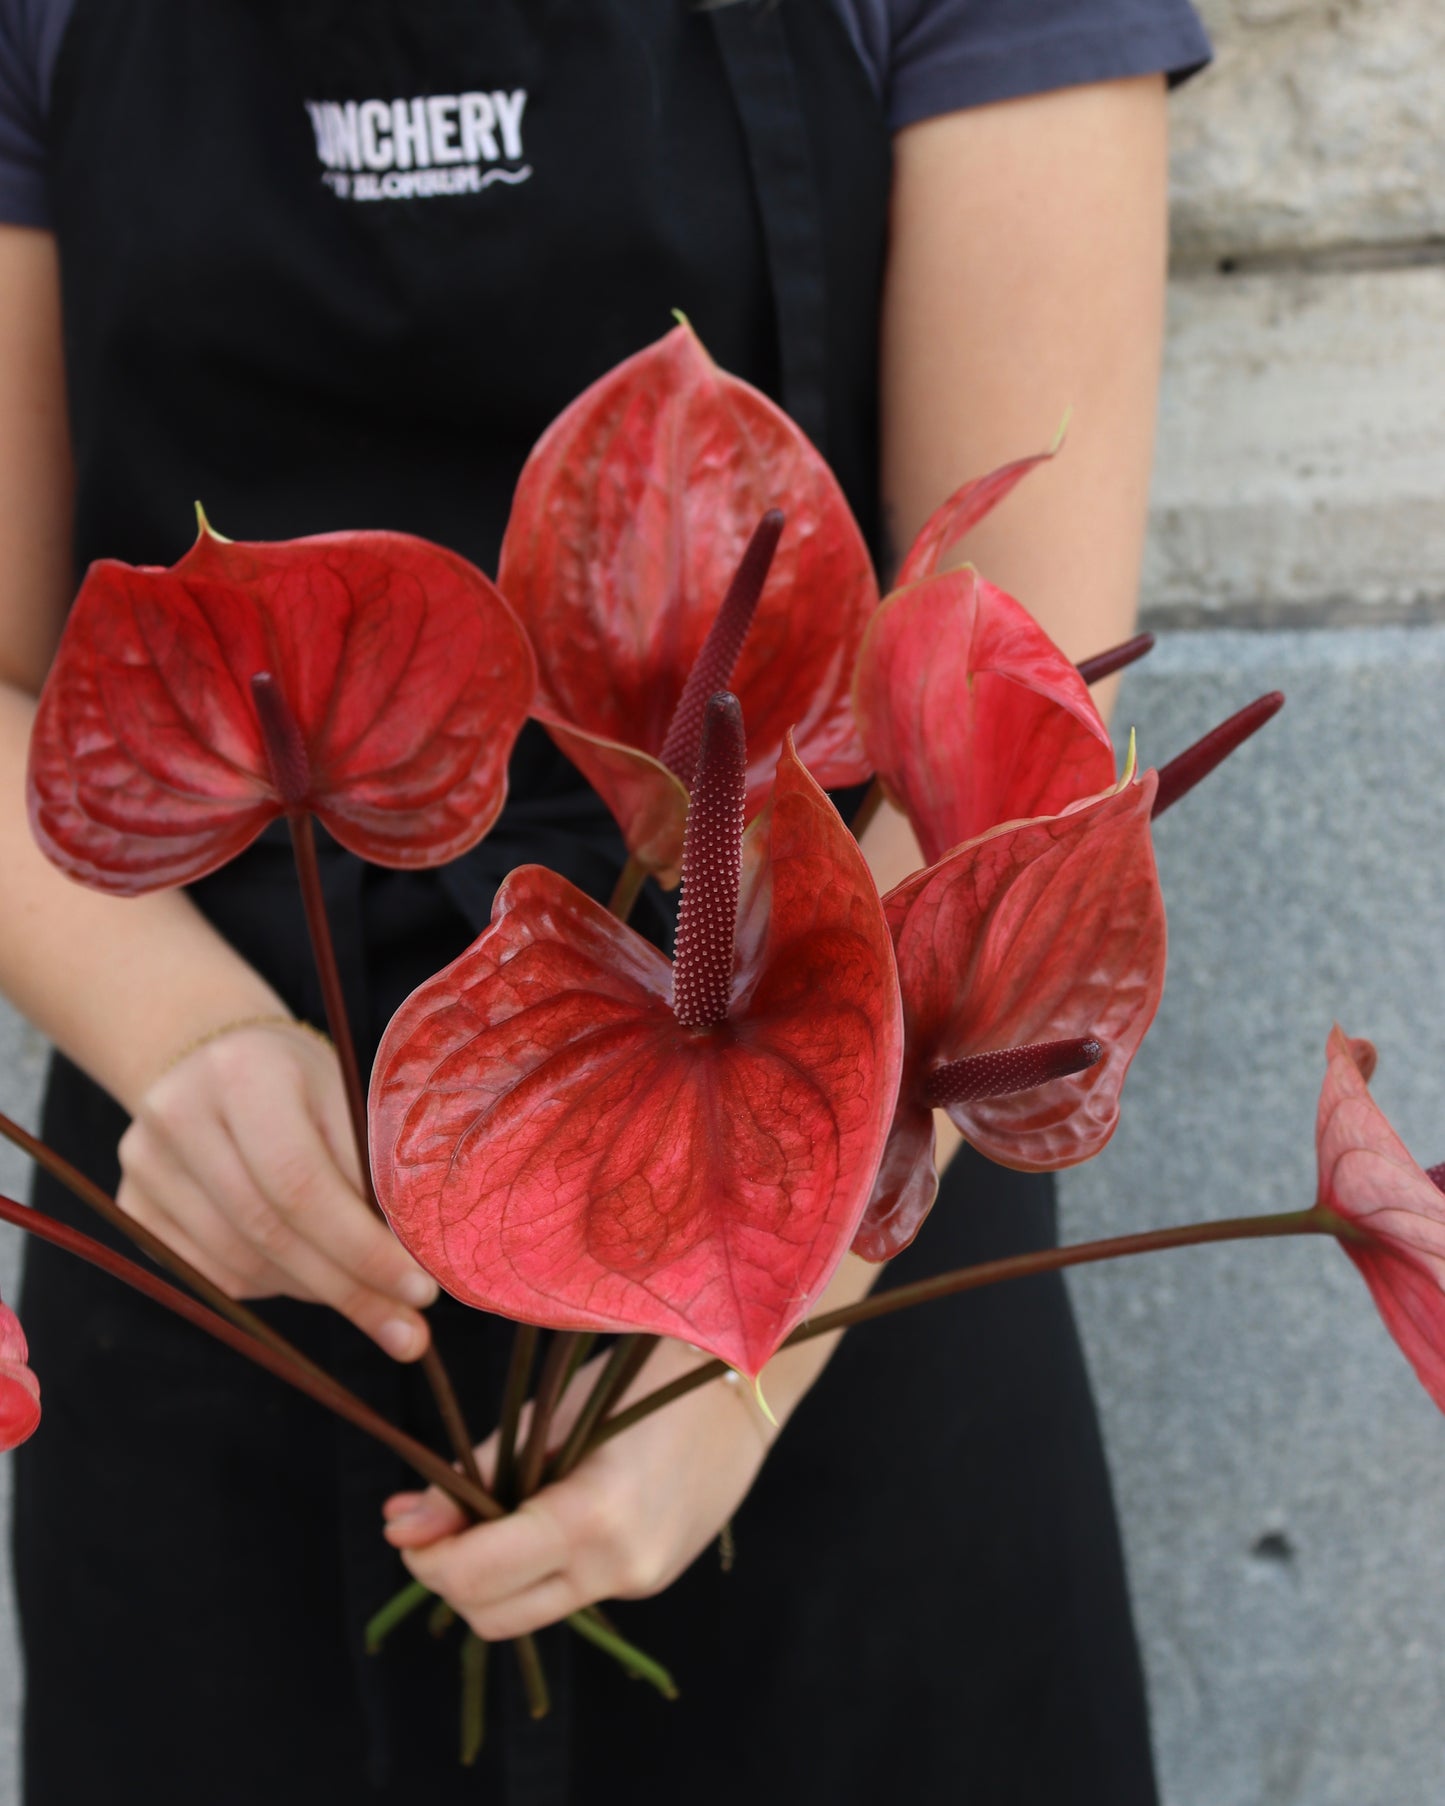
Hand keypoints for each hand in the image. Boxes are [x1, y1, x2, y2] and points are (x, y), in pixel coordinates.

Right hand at [116, 1021, 438, 1357]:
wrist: (215, 1057)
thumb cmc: (303, 1081)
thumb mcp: (348, 1097)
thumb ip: (374, 1172)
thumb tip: (411, 1269)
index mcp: (243, 1074)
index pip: (301, 1183)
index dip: (361, 1248)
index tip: (420, 1291)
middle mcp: (178, 1117)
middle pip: (268, 1232)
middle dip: (349, 1289)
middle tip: (409, 1331)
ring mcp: (144, 1165)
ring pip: (241, 1265)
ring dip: (315, 1290)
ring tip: (365, 1292)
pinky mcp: (132, 1205)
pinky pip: (213, 1275)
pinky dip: (273, 1285)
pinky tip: (307, 1268)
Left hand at [381, 1339, 776, 1638]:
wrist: (739, 1389)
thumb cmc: (638, 1382)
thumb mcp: (550, 1418)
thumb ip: (477, 1477)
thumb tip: (401, 1526)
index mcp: (592, 1518)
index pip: (478, 1577)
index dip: (428, 1559)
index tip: (404, 1526)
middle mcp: (618, 1568)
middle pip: (493, 1617)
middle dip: (450, 1578)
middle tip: (437, 1525)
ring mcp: (638, 1584)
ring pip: (528, 1614)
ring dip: (491, 1581)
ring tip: (488, 1518)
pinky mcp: (648, 1582)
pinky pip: (567, 1594)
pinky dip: (536, 1569)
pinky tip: (542, 1517)